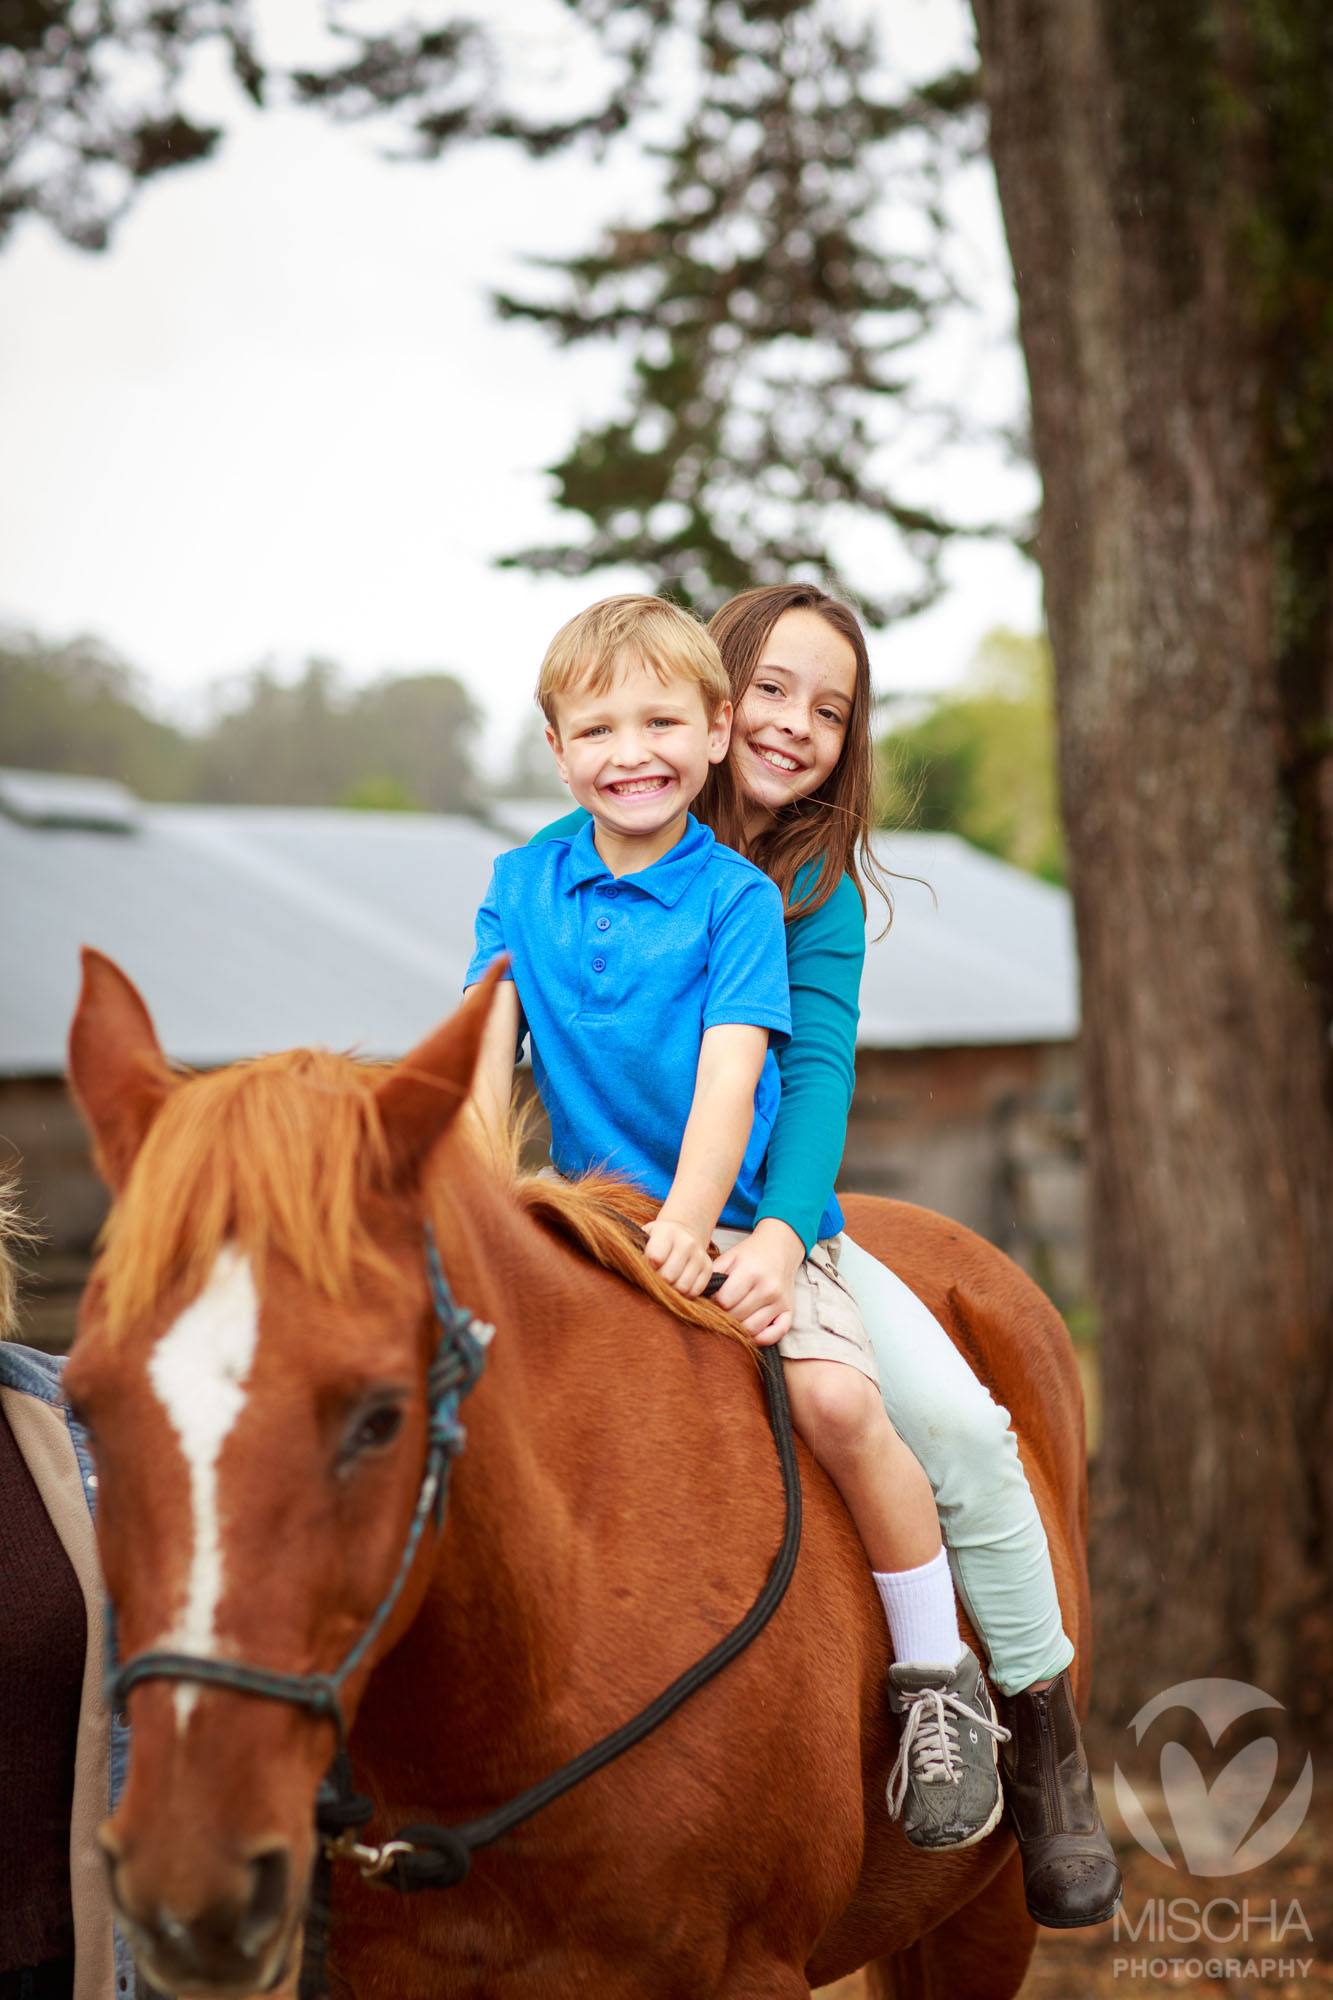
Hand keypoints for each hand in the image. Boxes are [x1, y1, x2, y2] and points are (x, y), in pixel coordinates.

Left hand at [643, 1216, 712, 1296]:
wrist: (684, 1232)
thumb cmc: (658, 1239)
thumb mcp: (645, 1237)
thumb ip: (637, 1251)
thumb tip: (633, 1270)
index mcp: (667, 1232)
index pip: (655, 1258)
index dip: (646, 1267)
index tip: (644, 1266)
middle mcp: (687, 1242)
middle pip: (668, 1276)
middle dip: (658, 1282)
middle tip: (654, 1278)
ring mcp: (699, 1256)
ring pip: (682, 1287)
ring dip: (671, 1291)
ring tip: (665, 1283)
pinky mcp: (708, 1268)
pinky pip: (695, 1291)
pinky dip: (684, 1294)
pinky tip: (677, 1284)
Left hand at [709, 1218, 803, 1341]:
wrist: (780, 1248)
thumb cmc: (751, 1254)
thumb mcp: (730, 1256)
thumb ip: (713, 1275)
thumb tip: (697, 1297)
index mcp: (752, 1272)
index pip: (724, 1301)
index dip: (714, 1302)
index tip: (713, 1298)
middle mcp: (768, 1289)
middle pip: (736, 1317)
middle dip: (725, 1315)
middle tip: (721, 1309)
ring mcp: (780, 1302)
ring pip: (752, 1329)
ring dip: (739, 1327)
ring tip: (734, 1316)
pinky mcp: (789, 1312)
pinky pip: (774, 1336)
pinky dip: (760, 1339)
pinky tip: (750, 1332)